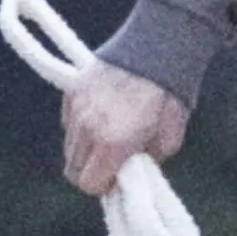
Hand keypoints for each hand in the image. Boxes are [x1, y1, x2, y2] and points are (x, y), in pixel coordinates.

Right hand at [61, 62, 186, 196]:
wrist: (157, 49)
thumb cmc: (168, 95)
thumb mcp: (169, 139)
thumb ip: (146, 162)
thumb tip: (133, 169)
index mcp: (112, 143)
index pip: (89, 184)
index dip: (104, 186)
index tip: (117, 179)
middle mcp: (87, 129)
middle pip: (73, 170)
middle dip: (92, 172)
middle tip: (112, 164)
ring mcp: (76, 109)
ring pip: (69, 147)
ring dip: (86, 151)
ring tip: (108, 139)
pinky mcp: (71, 92)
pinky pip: (68, 123)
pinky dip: (80, 128)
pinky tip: (101, 119)